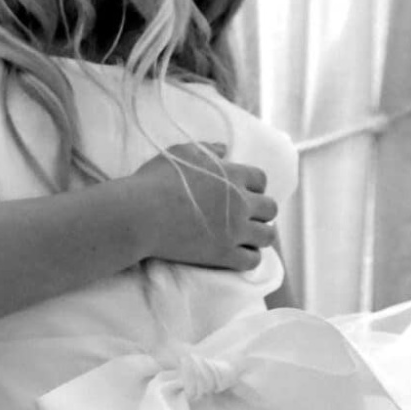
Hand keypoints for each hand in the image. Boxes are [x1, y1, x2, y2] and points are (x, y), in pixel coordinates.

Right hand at [128, 142, 277, 270]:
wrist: (139, 214)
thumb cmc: (156, 180)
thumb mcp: (181, 153)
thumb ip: (207, 149)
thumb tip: (224, 149)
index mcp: (233, 175)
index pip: (261, 179)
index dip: (254, 185)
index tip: (243, 191)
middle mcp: (241, 203)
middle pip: (271, 208)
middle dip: (261, 210)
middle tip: (245, 215)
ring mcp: (235, 231)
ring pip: (268, 236)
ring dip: (260, 234)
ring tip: (247, 236)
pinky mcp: (224, 255)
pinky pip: (253, 260)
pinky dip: (249, 256)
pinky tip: (238, 253)